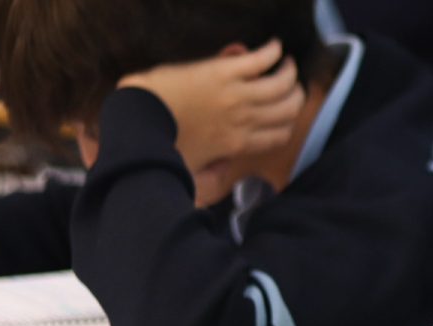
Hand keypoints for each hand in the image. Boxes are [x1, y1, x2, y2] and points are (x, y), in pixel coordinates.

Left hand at [116, 39, 305, 175]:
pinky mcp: (223, 72)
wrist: (137, 119)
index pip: (279, 135)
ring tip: (286, 65)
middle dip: (295, 97)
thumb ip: (210, 171)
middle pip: (287, 110)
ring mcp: (235, 95)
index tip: (285, 115)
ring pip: (281, 85)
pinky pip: (259, 60)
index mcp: (236, 144)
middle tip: (290, 87)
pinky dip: (271, 51)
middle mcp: (244, 120)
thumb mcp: (189, 168)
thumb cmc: (156, 145)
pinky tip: (274, 46)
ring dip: (288, 72)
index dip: (288, 124)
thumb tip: (222, 171)